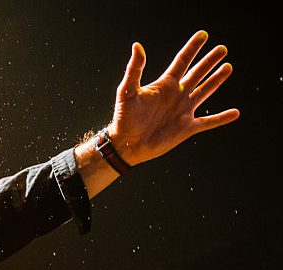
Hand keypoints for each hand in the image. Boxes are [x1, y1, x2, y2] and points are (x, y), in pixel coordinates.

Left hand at [109, 30, 238, 165]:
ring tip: (228, 67)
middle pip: (197, 73)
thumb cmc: (124, 117)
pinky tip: (235, 113)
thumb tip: (137, 46)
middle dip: (209, 61)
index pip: (182, 61)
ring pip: (205, 91)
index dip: (192, 48)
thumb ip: (134, 69)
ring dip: (216, 80)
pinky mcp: (187, 128)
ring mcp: (183, 111)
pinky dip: (221, 118)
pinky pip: (208, 122)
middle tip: (222, 49)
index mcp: (165, 85)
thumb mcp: (128, 90)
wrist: (127, 144)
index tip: (203, 35)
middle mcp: (176, 95)